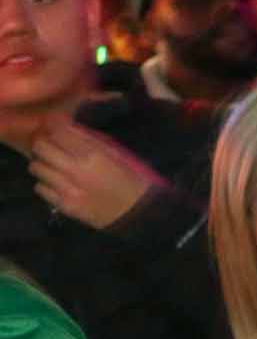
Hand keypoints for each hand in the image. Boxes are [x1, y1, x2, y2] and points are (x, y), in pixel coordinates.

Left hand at [28, 118, 168, 228]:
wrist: (138, 212)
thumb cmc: (132, 178)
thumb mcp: (116, 153)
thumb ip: (90, 141)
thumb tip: (66, 127)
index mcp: (93, 154)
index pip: (58, 132)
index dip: (53, 126)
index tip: (55, 126)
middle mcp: (75, 169)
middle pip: (41, 148)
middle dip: (43, 143)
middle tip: (50, 145)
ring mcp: (67, 188)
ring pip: (36, 167)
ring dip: (43, 163)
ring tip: (53, 165)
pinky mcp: (64, 204)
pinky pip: (40, 188)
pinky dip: (45, 183)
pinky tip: (57, 183)